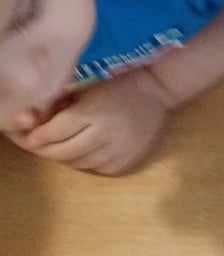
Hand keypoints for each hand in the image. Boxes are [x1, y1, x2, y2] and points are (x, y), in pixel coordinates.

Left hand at [3, 69, 169, 174]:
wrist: (158, 92)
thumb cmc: (118, 87)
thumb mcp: (87, 91)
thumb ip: (61, 108)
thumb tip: (33, 125)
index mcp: (93, 112)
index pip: (54, 132)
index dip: (39, 136)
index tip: (32, 137)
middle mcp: (105, 134)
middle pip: (63, 152)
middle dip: (47, 150)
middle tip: (43, 145)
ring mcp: (118, 151)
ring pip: (78, 163)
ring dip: (67, 156)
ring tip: (66, 146)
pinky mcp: (126, 162)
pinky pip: (97, 168)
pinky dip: (87, 162)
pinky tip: (90, 150)